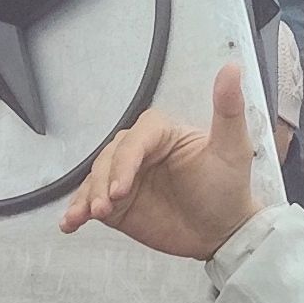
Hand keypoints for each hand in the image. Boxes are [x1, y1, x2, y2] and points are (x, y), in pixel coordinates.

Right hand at [58, 59, 262, 259]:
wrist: (222, 233)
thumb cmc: (229, 188)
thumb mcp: (233, 148)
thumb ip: (228, 109)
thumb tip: (231, 69)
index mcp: (162, 134)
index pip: (136, 139)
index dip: (126, 161)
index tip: (122, 187)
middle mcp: (140, 152)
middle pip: (110, 157)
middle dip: (103, 181)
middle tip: (105, 206)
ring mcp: (126, 178)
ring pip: (96, 178)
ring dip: (87, 196)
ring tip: (87, 216)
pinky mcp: (117, 204)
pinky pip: (91, 202)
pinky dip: (78, 210)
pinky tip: (70, 223)